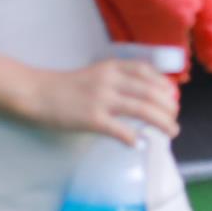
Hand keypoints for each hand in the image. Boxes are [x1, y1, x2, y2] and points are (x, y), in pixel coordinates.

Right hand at [23, 59, 179, 145]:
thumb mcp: (97, 74)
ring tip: (171, 132)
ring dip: (162, 123)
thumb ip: (119, 80)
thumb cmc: (67, 86)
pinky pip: (120, 129)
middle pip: (152, 93)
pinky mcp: (92, 118)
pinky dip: (133, 137)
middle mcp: (111, 80)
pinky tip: (139, 144)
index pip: (148, 72)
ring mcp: (101, 99)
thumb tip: (145, 97)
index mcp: (113, 67)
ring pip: (143, 110)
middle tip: (175, 120)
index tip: (174, 98)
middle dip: (169, 108)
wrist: (37, 93)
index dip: (166, 86)